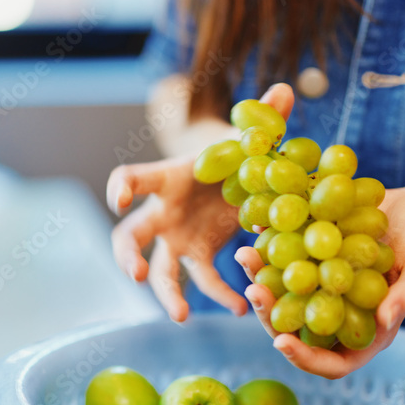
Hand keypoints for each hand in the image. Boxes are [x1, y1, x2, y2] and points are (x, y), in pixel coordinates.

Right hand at [107, 84, 295, 321]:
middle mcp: (163, 212)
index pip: (133, 178)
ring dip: (165, 292)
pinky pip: (203, 280)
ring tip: (180, 315)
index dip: (122, 187)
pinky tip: (240, 308)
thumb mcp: (247, 137)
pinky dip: (220, 295)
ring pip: (160, 269)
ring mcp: (177, 238)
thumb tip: (285, 89)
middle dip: (127, 255)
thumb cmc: (232, 152)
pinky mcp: (198, 255)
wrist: (236, 176)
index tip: (119, 199)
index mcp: (168, 177)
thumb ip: (263, 118)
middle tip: (137, 274)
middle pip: (130, 235)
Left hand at [235, 180, 404, 378]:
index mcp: (364, 331)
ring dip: (258, 278)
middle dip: (269, 313)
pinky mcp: (308, 259)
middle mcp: (334, 313)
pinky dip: (267, 247)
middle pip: (295, 330)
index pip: (331, 362)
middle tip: (253, 290)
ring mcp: (318, 287)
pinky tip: (255, 227)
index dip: (305, 358)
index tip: (281, 342)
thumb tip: (384, 320)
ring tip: (244, 255)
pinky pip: (282, 261)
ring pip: (281, 295)